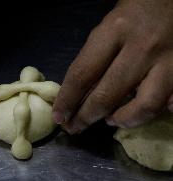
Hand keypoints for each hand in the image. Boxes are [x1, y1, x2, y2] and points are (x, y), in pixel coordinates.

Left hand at [53, 0, 172, 133]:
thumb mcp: (106, 29)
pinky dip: (152, 113)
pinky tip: (140, 112)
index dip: (67, 101)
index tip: (58, 117)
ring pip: (144, 106)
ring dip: (122, 120)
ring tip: (110, 119)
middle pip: (106, 95)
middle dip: (86, 118)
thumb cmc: (133, 13)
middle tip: (75, 127)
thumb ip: (92, 60)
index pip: (82, 74)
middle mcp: (141, 47)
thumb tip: (77, 96)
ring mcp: (168, 61)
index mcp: (114, 31)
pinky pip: (169, 103)